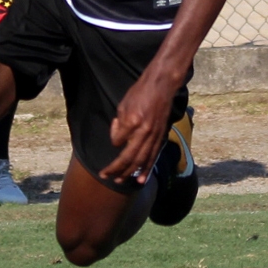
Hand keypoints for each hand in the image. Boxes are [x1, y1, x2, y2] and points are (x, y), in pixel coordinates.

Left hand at [103, 67, 178, 183]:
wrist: (162, 85)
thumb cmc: (140, 92)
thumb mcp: (123, 104)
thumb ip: (120, 123)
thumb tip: (119, 138)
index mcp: (131, 122)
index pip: (117, 140)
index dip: (114, 138)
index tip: (116, 130)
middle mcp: (143, 132)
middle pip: (128, 157)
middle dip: (116, 169)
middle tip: (106, 176)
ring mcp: (153, 135)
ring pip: (141, 160)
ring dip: (130, 173)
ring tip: (120, 181)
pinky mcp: (161, 136)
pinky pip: (153, 156)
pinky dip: (147, 169)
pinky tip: (141, 179)